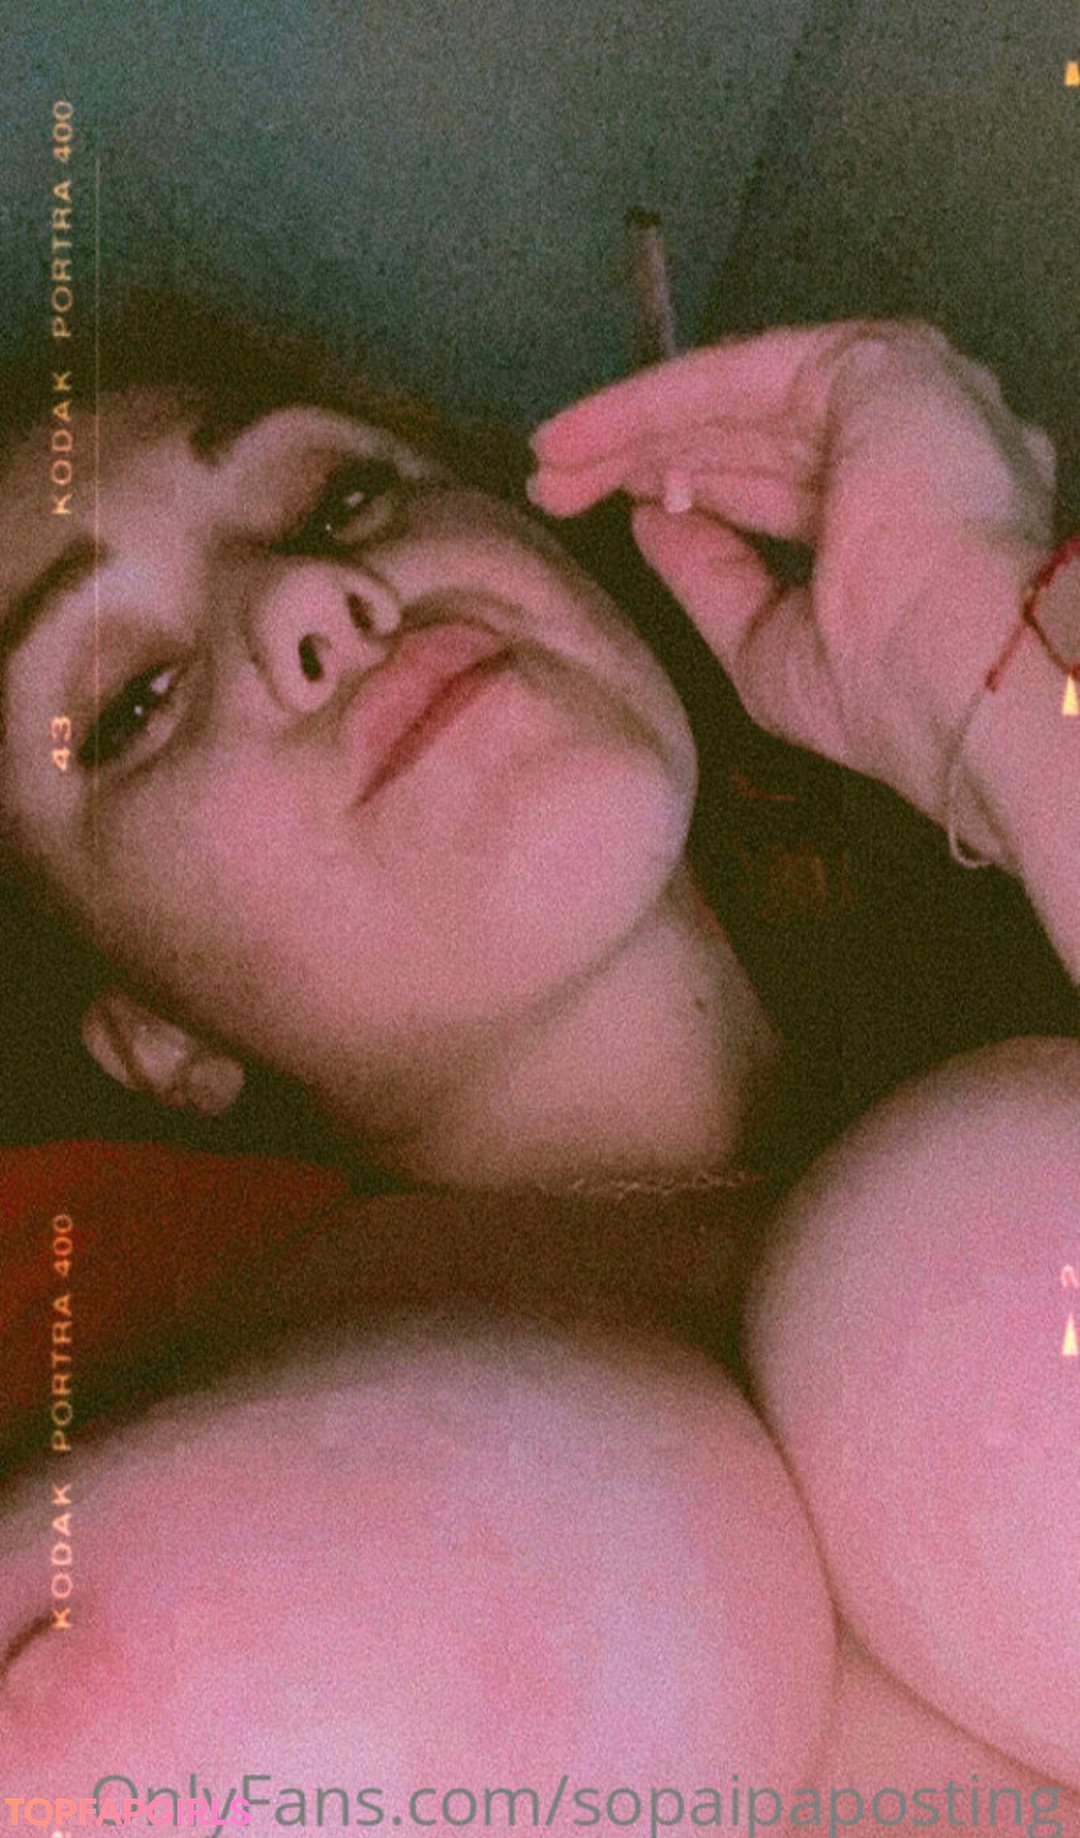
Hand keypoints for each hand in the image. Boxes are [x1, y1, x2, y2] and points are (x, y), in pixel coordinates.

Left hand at [529, 322, 1055, 831]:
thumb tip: (654, 524)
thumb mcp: (770, 644)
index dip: (688, 495)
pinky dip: (655, 400)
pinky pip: (739, 375)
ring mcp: (898, 399)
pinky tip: (585, 432)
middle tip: (554, 481)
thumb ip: (715, 578)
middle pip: (750, 437)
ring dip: (636, 426)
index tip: (605, 511)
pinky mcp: (873, 365)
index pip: (778, 487)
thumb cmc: (894, 692)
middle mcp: (908, 445)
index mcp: (906, 517)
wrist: (964, 676)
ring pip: (739, 400)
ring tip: (551, 459)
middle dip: (645, 458)